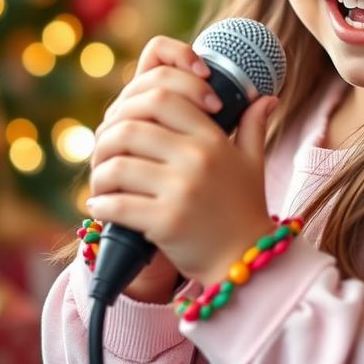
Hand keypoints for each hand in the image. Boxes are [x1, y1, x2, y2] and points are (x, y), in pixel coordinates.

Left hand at [83, 34, 279, 286]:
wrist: (247, 265)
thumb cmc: (244, 211)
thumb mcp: (252, 164)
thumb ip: (252, 126)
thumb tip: (264, 97)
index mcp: (212, 139)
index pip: (163, 97)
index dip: (133, 102)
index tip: (122, 120)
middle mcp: (196, 159)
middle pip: (131, 128)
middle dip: (105, 138)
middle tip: (100, 152)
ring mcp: (181, 190)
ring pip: (119, 166)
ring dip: (100, 174)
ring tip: (100, 181)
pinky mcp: (166, 222)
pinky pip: (119, 205)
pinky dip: (101, 205)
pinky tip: (99, 206)